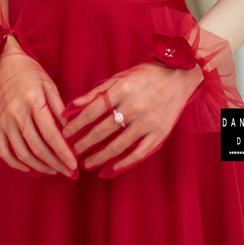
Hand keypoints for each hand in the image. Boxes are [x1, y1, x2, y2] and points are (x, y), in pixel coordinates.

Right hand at [0, 36, 77, 177]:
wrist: (0, 62)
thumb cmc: (28, 71)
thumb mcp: (48, 83)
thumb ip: (59, 107)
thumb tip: (70, 130)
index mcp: (33, 101)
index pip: (50, 134)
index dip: (63, 152)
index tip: (73, 165)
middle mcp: (16, 113)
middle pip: (37, 147)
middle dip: (55, 163)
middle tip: (68, 171)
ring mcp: (2, 121)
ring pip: (22, 153)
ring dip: (39, 166)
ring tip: (53, 170)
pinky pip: (4, 151)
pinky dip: (16, 163)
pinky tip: (30, 167)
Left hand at [60, 61, 203, 177]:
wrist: (179, 76)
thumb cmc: (146, 75)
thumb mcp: (119, 77)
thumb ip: (96, 92)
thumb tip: (71, 106)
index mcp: (122, 89)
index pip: (92, 111)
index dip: (76, 125)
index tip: (64, 134)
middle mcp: (134, 106)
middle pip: (102, 131)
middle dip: (83, 143)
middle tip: (71, 151)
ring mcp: (148, 122)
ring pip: (118, 145)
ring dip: (99, 157)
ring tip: (86, 163)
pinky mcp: (159, 134)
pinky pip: (138, 154)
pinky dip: (122, 164)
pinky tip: (109, 170)